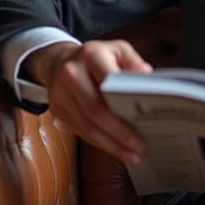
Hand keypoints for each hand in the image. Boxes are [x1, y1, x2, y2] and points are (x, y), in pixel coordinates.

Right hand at [23, 39, 151, 165]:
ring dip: (111, 145)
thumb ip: (134, 62)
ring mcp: (60, 94)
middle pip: (96, 109)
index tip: (143, 117)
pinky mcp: (57, 110)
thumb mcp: (118, 50)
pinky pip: (81, 131)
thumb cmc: (98, 57)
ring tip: (132, 155)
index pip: (108, 79)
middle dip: (119, 132)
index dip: (124, 100)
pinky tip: (117, 149)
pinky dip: (101, 143)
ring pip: (87, 126)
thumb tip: (147, 78)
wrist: (60, 61)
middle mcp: (71, 73)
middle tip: (139, 146)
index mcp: (90, 54)